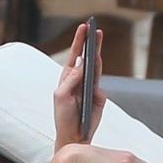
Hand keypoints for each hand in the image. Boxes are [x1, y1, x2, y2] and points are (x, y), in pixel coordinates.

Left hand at [52, 23, 106, 144]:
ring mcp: (90, 88)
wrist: (74, 135)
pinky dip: (97, 81)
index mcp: (68, 78)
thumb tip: (80, 62)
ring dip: (97, 55)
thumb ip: (71, 79)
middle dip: (92, 43)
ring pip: (96, 68)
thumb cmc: (63, 116)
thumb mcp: (61, 96)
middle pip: (87, 58)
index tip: (84, 26)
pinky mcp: (99, 97)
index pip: (75, 56)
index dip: (79, 41)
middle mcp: (80, 80)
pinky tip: (93, 85)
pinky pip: (100, 86)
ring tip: (98, 42)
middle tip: (96, 28)